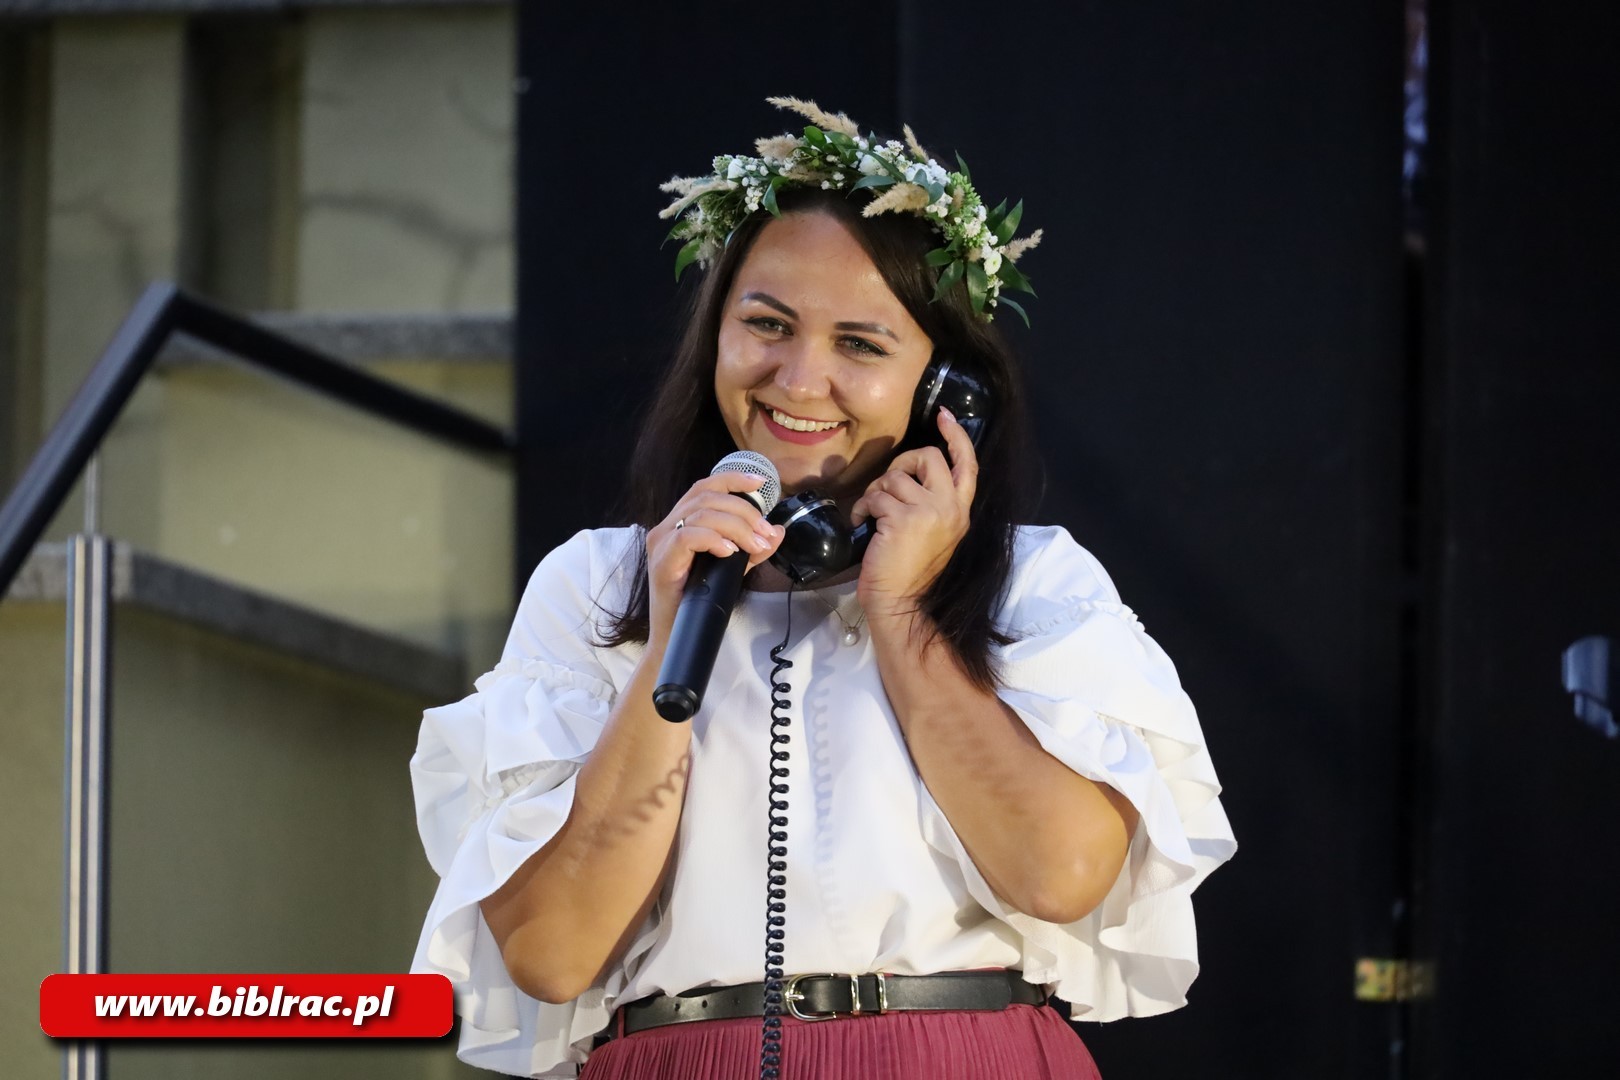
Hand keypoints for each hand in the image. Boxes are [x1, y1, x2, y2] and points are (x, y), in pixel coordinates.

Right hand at [644, 472, 783, 648]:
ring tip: (755, 546)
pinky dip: (713, 540)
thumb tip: (778, 531)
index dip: (733, 479)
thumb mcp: (731, 570)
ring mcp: (661, 543)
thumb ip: (753, 550)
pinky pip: (687, 537)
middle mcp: (666, 528)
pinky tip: (729, 552)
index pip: (704, 488)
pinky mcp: (661, 562)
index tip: (761, 484)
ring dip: (736, 527)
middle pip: (707, 498)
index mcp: (680, 524)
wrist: (676, 638)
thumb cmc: (698, 603)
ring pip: (700, 514)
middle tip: (765, 535)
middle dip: (744, 512)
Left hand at [849, 407, 977, 621]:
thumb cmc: (910, 575)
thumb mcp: (933, 535)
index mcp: (961, 512)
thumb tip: (908, 476)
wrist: (903, 606)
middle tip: (887, 485)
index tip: (944, 416)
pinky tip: (860, 523)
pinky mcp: (904, 519)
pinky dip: (862, 507)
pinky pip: (876, 496)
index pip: (968, 464)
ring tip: (870, 515)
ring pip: (895, 477)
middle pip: (929, 457)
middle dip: (901, 463)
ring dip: (875, 492)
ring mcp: (930, 511)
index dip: (956, 436)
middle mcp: (951, 508)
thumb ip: (931, 505)